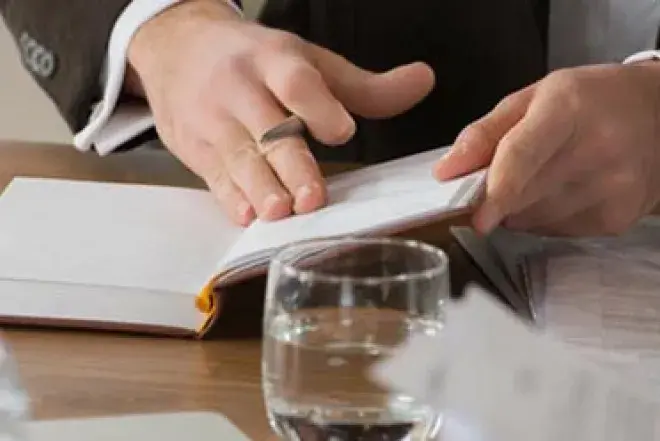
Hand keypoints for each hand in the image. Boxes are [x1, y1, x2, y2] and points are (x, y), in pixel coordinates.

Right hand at [126, 0, 434, 225]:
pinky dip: (230, 198)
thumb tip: (424, 82)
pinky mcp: (196, 149)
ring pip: (238, 156)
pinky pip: (214, 176)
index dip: (318, 107)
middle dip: (290, 165)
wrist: (176, 48)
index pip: (296, 82)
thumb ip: (364, 85)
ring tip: (278, 212)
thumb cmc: (253, 59)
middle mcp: (241, 89)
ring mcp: (213, 120)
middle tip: (311, 198)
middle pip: (268, 128)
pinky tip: (246, 216)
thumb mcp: (305, 60)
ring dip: (258, 187)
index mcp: (274, 61)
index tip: (342, 132)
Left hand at [433, 62, 659, 236]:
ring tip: (536, 179)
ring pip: (535, 219)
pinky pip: (555, 231)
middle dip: (495, 199)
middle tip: (487, 187)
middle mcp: (596, 150)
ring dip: (518, 209)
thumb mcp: (533, 97)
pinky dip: (541, 218)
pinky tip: (556, 193)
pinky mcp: (617, 219)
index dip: (495, 191)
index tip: (475, 218)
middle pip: (524, 195)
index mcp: (567, 108)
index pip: (523, 156)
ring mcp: (613, 189)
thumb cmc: (590, 101)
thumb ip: (484, 133)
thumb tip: (445, 171)